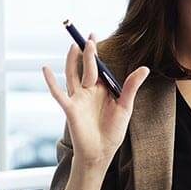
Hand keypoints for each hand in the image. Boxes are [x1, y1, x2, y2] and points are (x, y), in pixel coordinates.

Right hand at [42, 36, 148, 166]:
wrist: (101, 153)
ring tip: (74, 46)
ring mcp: (78, 99)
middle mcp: (88, 91)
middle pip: (87, 67)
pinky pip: (58, 93)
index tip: (94, 37)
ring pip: (73, 75)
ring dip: (72, 61)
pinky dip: (51, 81)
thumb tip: (144, 68)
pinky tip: (45, 69)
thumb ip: (131, 87)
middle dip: (88, 52)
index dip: (96, 53)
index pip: (99, 67)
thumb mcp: (125, 106)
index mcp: (102, 90)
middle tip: (89, 37)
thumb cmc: (113, 132)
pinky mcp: (70, 108)